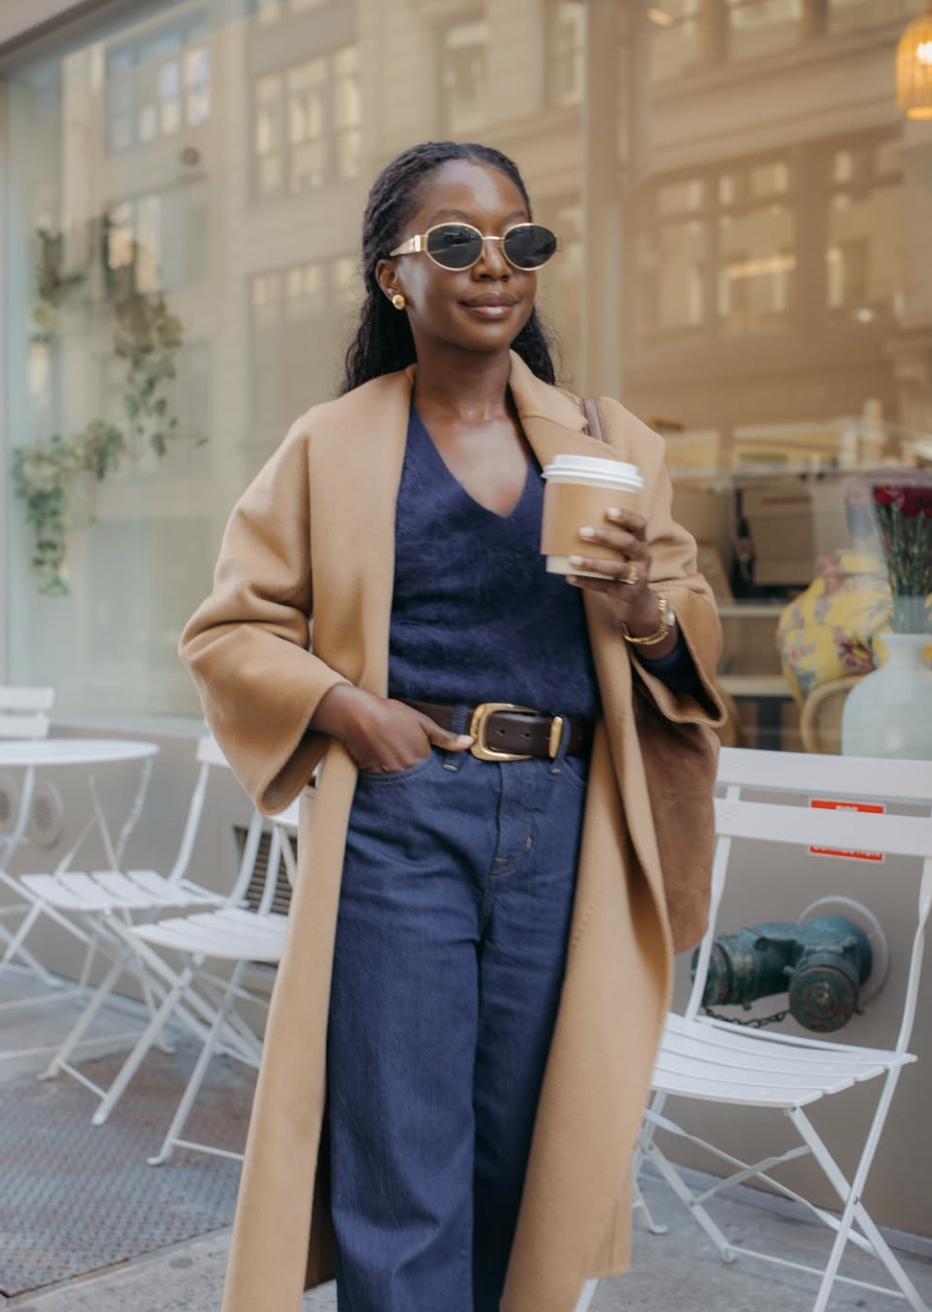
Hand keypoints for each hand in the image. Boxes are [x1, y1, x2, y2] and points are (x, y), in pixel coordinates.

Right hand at [309, 685, 472, 772]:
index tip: (436, 771)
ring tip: (400, 766)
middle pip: (419, 782)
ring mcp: (389, 774)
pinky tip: (387, 766)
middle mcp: (407, 770)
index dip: (435, 772)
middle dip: (421, 780)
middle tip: (417, 771)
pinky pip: (386, 782)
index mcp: (422, 758)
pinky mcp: (374, 775)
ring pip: (403, 784)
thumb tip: (469, 743)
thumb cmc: (392, 715)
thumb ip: (446, 737)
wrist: (358, 715)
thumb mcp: (423, 722)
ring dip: (405, 779)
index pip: (435, 775)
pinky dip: (388, 777)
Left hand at [566, 508, 676, 656]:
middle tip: (582, 532)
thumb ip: (603, 540)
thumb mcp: (620, 552)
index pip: (640, 525)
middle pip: (628, 544)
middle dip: (605, 537)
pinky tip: (571, 578)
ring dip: (593, 563)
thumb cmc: (620, 567)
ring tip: (572, 560)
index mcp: (641, 542)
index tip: (608, 511)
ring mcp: (638, 577)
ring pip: (618, 569)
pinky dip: (587, 582)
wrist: (636, 602)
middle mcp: (643, 557)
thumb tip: (565, 522)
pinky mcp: (629, 594)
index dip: (626, 517)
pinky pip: (607, 587)